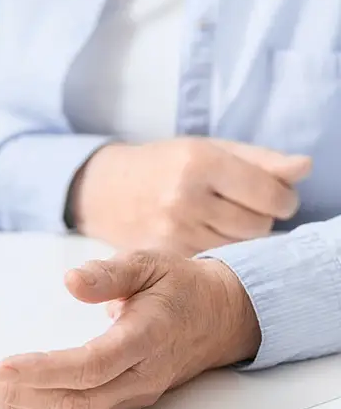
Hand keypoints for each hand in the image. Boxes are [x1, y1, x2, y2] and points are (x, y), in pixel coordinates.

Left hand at [0, 251, 260, 408]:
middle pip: (73, 400)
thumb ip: (109, 273)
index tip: (2, 367)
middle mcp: (140, 377)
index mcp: (146, 339)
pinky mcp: (122, 401)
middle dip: (18, 393)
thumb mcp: (148, 263)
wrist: (222, 318)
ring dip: (21, 405)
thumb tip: (71, 280)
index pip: (90, 366)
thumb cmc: (181, 289)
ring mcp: (131, 394)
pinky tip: (7, 397)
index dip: (43, 372)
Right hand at [70, 138, 311, 255]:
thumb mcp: (209, 149)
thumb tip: (304, 168)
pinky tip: (204, 234)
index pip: (271, 195)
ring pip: (240, 246)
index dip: (283, 198)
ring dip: (240, 235)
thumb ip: (261, 160)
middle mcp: (186, 197)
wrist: (104, 190)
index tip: (275, 195)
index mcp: (201, 162)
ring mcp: (173, 230)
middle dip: (259, 217)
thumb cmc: (163, 165)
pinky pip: (215, 258)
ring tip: (219, 220)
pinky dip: (218, 249)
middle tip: (240, 207)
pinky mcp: (165, 253)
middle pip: (259, 225)